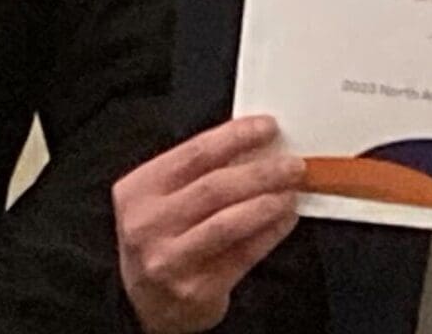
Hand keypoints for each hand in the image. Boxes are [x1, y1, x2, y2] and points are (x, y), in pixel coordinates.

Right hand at [114, 115, 305, 333]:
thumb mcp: (162, 200)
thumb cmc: (162, 240)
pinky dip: (269, 234)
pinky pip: (242, 255)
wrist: (150, 305)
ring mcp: (170, 259)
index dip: (236, 136)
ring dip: (268, 203)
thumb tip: (255, 147)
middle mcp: (148, 224)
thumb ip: (197, 174)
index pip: (194, 153)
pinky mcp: (195, 289)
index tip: (267, 127)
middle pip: (214, 187)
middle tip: (292, 165)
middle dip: (261, 172)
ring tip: (291, 192)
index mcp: (139, 190)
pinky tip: (285, 220)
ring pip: (228, 222)